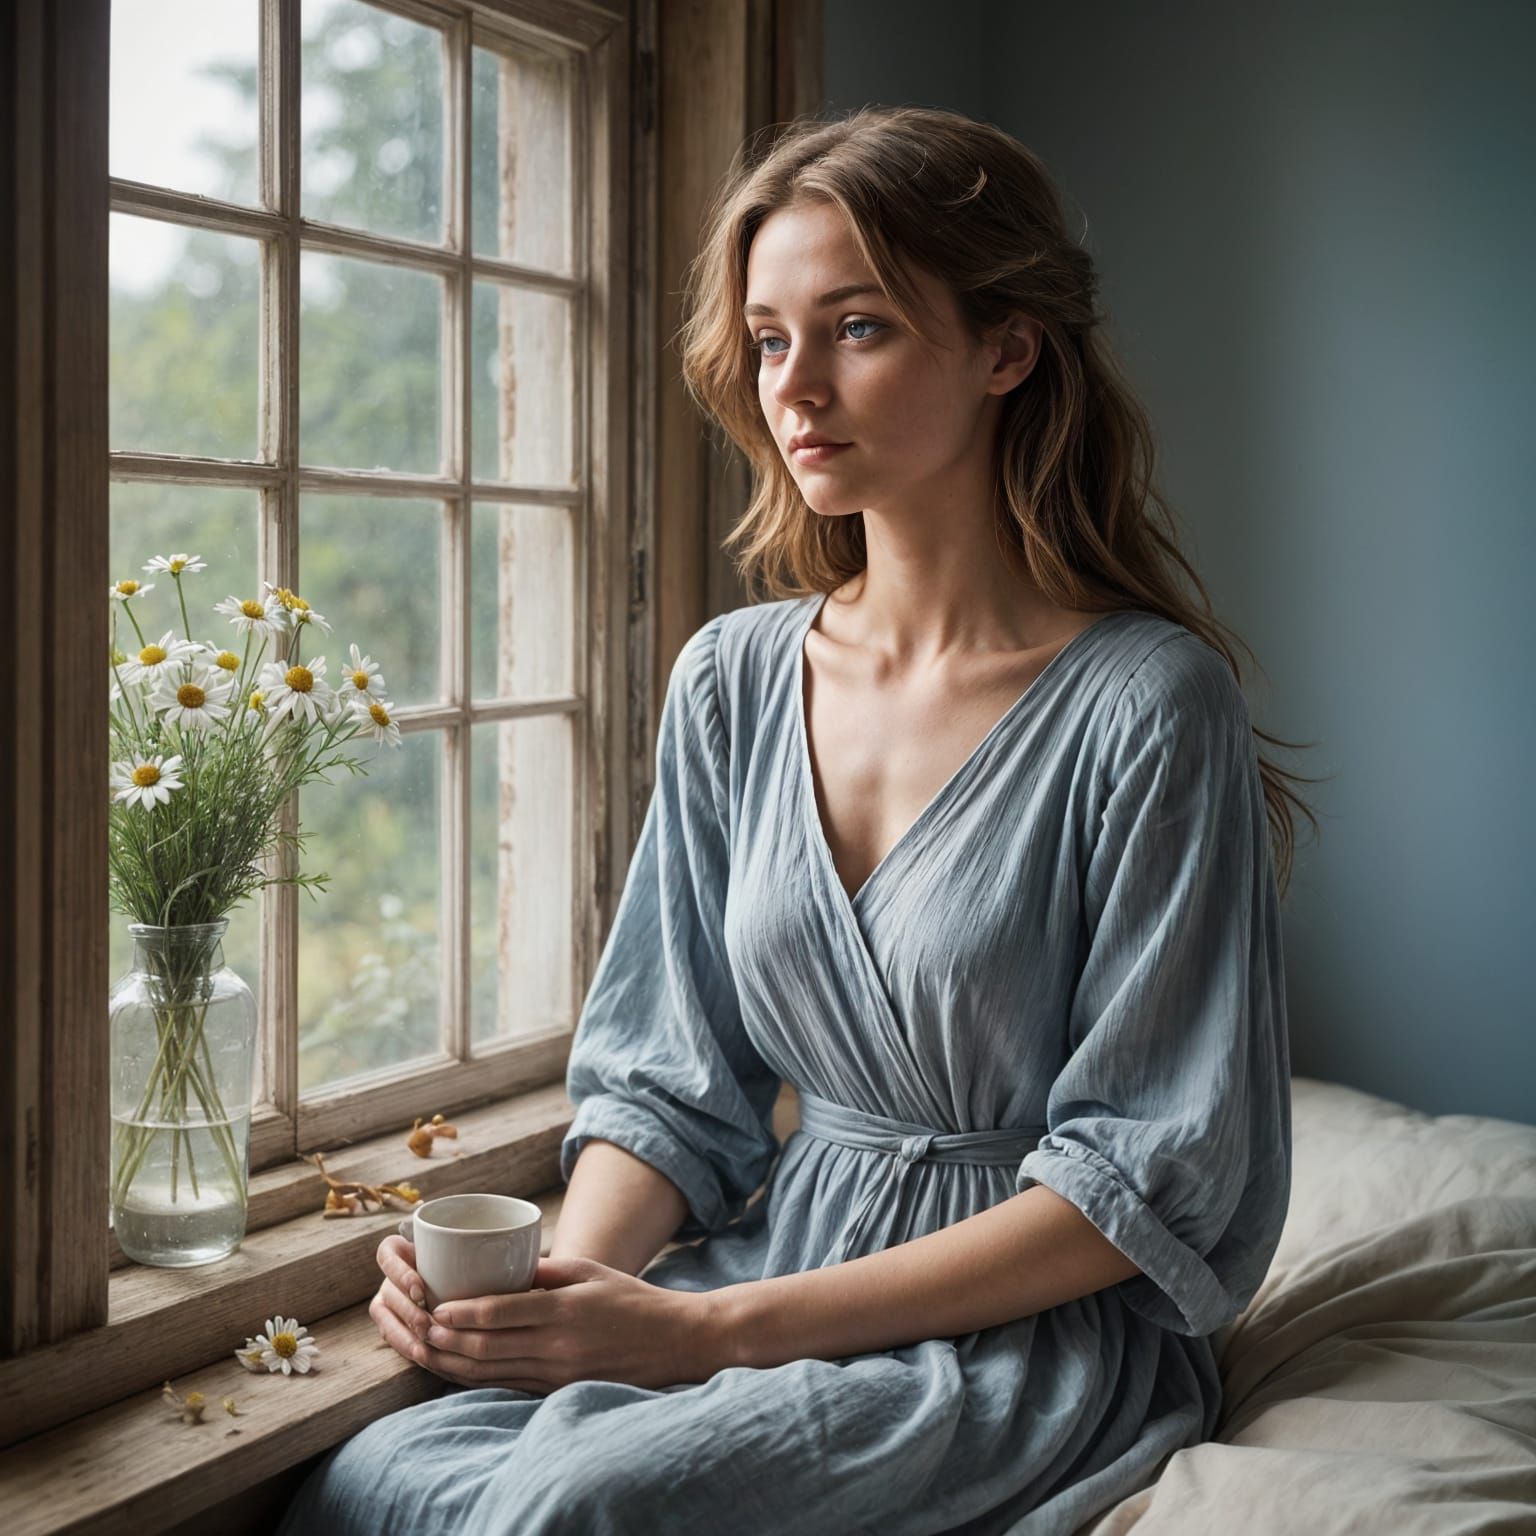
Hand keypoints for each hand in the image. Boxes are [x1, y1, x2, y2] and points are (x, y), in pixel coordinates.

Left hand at [371, 1241, 723, 1395]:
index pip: (501, 1314)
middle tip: (411, 1323)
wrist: (675, 1342)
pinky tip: (450, 1367)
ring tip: (418, 1345)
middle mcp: (555, 1347)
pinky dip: (472, 1377)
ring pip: (487, 1372)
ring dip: (448, 1361)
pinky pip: (504, 1384)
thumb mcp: (591, 1272)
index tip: (434, 1303)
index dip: (462, 1312)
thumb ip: (546, 1272)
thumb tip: (501, 1268)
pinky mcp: (555, 1390)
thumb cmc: (632, 1300)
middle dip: (442, 1338)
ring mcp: (554, 1375)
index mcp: (564, 1311)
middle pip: (485, 1348)